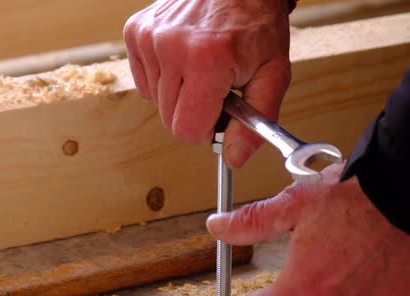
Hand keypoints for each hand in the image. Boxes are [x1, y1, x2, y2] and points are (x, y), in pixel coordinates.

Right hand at [123, 0, 290, 167]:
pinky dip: (162, 77)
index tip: (219, 113)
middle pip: (169, 120)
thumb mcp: (273, 72)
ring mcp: (149, 38)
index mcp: (207, 61)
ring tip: (200, 67)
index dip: (205, 130)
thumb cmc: (256, 23)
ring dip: (177, 93)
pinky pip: (144, 80)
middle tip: (214, 86)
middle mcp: (171, 48)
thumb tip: (234, 158)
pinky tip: (182, 57)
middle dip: (193, 111)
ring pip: (155, 101)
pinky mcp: (136, 32)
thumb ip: (257, 122)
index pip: (187, 130)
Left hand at [206, 164, 409, 295]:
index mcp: (306, 281)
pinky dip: (371, 271)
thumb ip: (252, 222)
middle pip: (309, 290)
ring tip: (353, 234)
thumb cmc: (356, 196)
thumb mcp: (293, 204)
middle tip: (324, 234)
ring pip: (343, 288)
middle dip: (310, 265)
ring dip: (342, 268)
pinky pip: (374, 287)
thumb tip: (218, 227)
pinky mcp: (400, 295)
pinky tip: (375, 246)